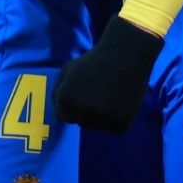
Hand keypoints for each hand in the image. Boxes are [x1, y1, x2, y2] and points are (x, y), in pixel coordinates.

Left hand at [54, 16, 163, 133]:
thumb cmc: (94, 61)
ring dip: (105, 115)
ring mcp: (101, 120)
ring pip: (100, 126)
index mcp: (65, 102)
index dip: (76, 104)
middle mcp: (81, 113)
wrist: (125, 54)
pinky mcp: (120, 124)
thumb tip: (59, 114)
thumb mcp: (67, 71)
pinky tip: (122, 100)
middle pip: (83, 122)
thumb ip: (58, 93)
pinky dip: (120, 117)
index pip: (65, 117)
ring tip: (112, 93)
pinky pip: (117, 128)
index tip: (86, 91)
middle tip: (101, 90)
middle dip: (90, 110)